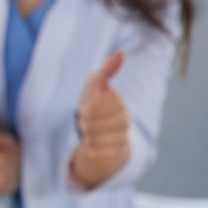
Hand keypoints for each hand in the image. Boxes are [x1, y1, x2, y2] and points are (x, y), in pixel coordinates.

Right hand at [0, 128, 20, 196]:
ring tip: (1, 159)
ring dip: (14, 166)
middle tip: (3, 150)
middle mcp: (0, 180)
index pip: (16, 153)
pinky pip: (14, 184)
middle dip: (14, 155)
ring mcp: (0, 189)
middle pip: (19, 164)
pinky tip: (3, 170)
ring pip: (19, 174)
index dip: (12, 146)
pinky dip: (13, 176)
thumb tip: (13, 142)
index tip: (4, 143)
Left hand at [70, 51, 130, 187]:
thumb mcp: (93, 87)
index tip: (84, 109)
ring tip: (87, 132)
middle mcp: (123, 121)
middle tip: (83, 121)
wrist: (97, 136)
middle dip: (85, 121)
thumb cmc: (93, 107)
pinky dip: (91, 147)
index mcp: (118, 103)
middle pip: (96, 122)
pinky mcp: (115, 154)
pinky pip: (99, 151)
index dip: (89, 108)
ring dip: (87, 134)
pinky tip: (90, 144)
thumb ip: (105, 71)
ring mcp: (121, 138)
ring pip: (97, 137)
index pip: (103, 105)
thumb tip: (120, 53)